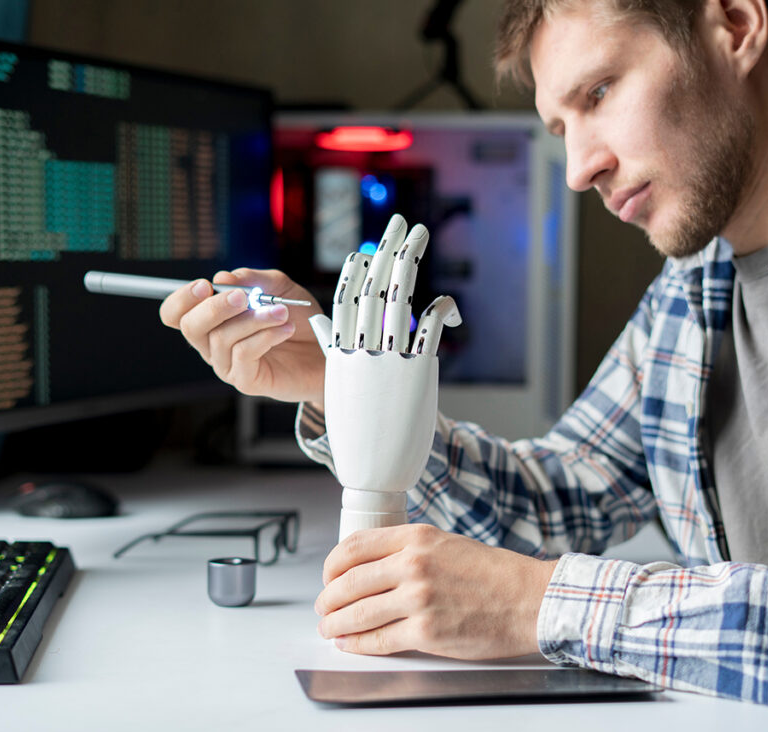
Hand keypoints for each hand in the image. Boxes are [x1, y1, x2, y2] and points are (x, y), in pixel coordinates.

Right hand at [159, 268, 324, 404]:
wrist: (325, 352)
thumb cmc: (298, 320)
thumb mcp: (278, 288)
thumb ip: (252, 279)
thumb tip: (223, 278)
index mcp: (213, 320)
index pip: (176, 313)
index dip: (182, 299)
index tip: (205, 285)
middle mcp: (214, 344)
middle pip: (190, 327)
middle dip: (216, 307)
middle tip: (244, 297)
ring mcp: (228, 365)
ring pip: (222, 338)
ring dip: (254, 319)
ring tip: (281, 312)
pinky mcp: (246, 381)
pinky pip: (244, 355)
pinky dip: (265, 336)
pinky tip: (284, 329)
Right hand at [312, 214, 462, 538]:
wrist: (373, 473)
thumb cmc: (356, 434)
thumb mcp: (339, 387)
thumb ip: (333, 351)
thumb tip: (321, 323)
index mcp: (341, 354)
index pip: (348, 298)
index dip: (360, 268)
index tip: (371, 247)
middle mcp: (363, 351)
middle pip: (376, 287)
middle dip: (390, 249)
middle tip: (402, 221)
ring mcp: (390, 360)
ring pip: (399, 299)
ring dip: (411, 262)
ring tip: (419, 236)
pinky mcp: (417, 373)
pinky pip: (429, 330)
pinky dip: (439, 310)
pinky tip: (445, 298)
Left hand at [315, 524, 555, 659]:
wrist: (529, 600)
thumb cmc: (493, 574)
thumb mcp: (446, 544)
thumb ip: (408, 550)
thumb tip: (371, 568)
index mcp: (416, 537)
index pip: (353, 547)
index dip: (331, 566)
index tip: (328, 577)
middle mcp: (412, 564)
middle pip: (347, 582)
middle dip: (328, 599)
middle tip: (323, 608)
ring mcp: (417, 599)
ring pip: (356, 614)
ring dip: (335, 624)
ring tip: (329, 629)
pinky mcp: (425, 632)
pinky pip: (378, 640)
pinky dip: (357, 645)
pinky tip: (350, 644)